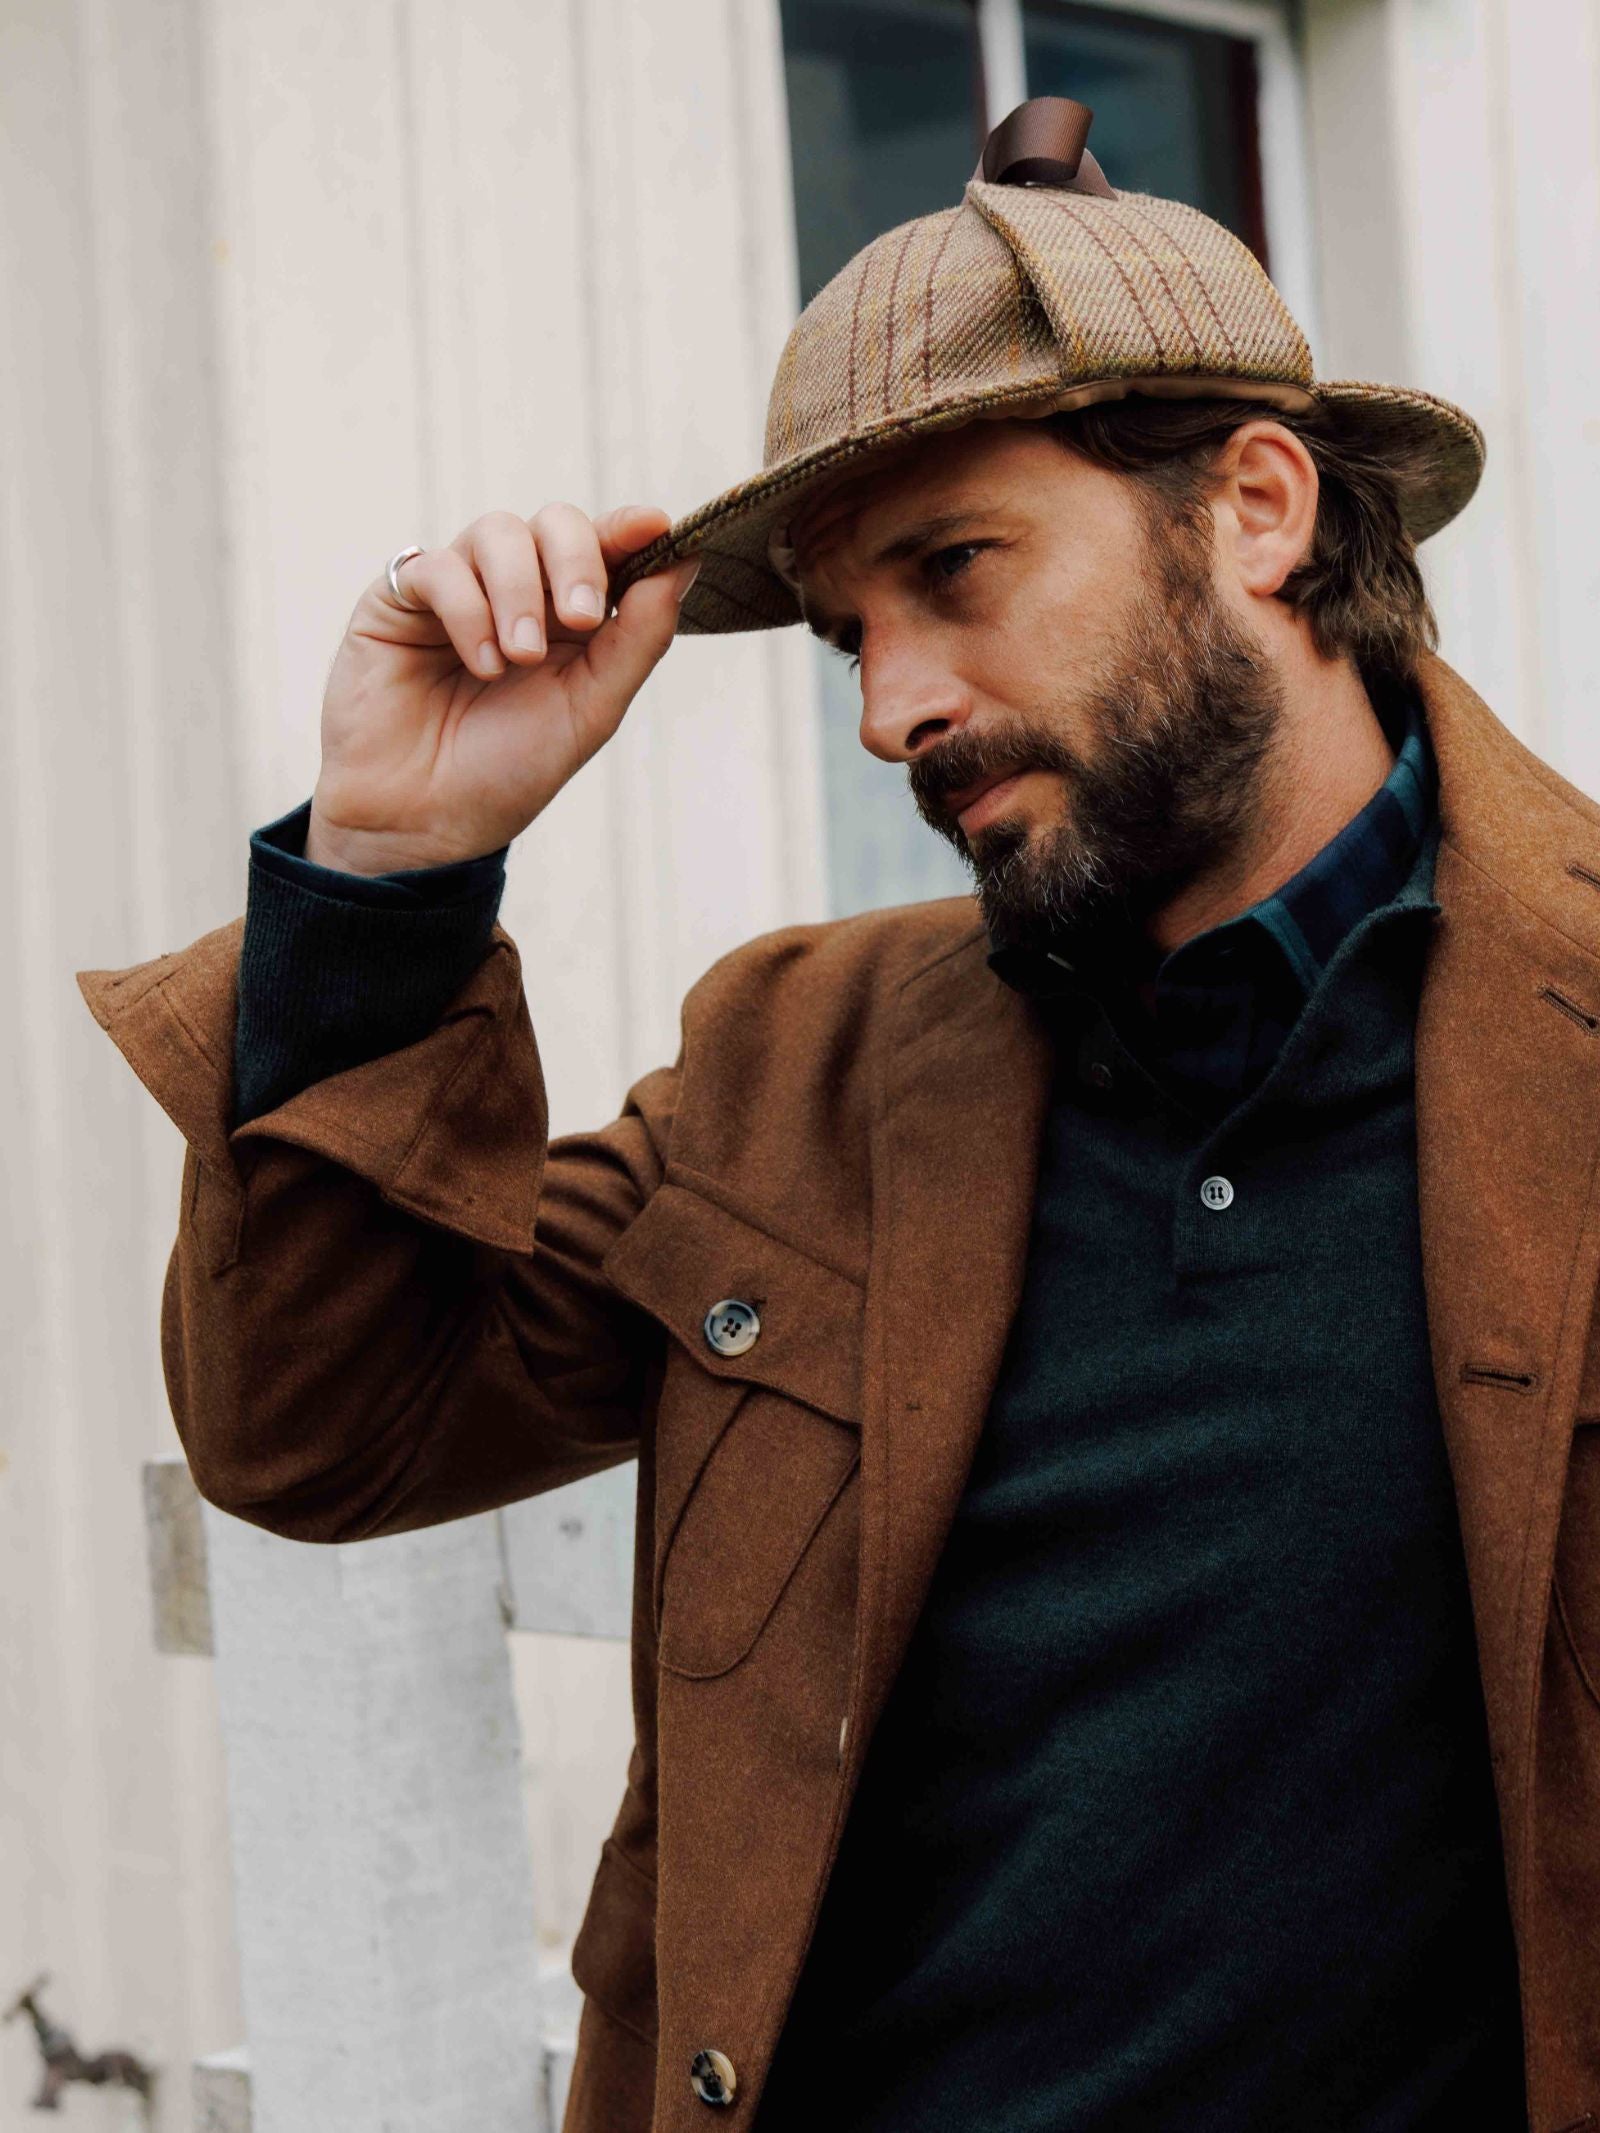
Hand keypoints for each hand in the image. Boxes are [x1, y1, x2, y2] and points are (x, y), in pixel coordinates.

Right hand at [306, 504, 697, 872]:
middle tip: (581, 619)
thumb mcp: (591, 710)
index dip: (629, 528)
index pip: (604, 548)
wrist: (423, 822)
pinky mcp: (398, 598)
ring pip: (498, 532)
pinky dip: (467, 611)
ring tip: (519, 659)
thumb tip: (682, 562)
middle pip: (555, 523)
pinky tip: (480, 665)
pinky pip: (439, 566)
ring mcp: (457, 589)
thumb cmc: (506, 771)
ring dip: (521, 592)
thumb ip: (637, 639)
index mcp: (568, 617)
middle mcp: (515, 592)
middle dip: (576, 560)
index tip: (656, 527)